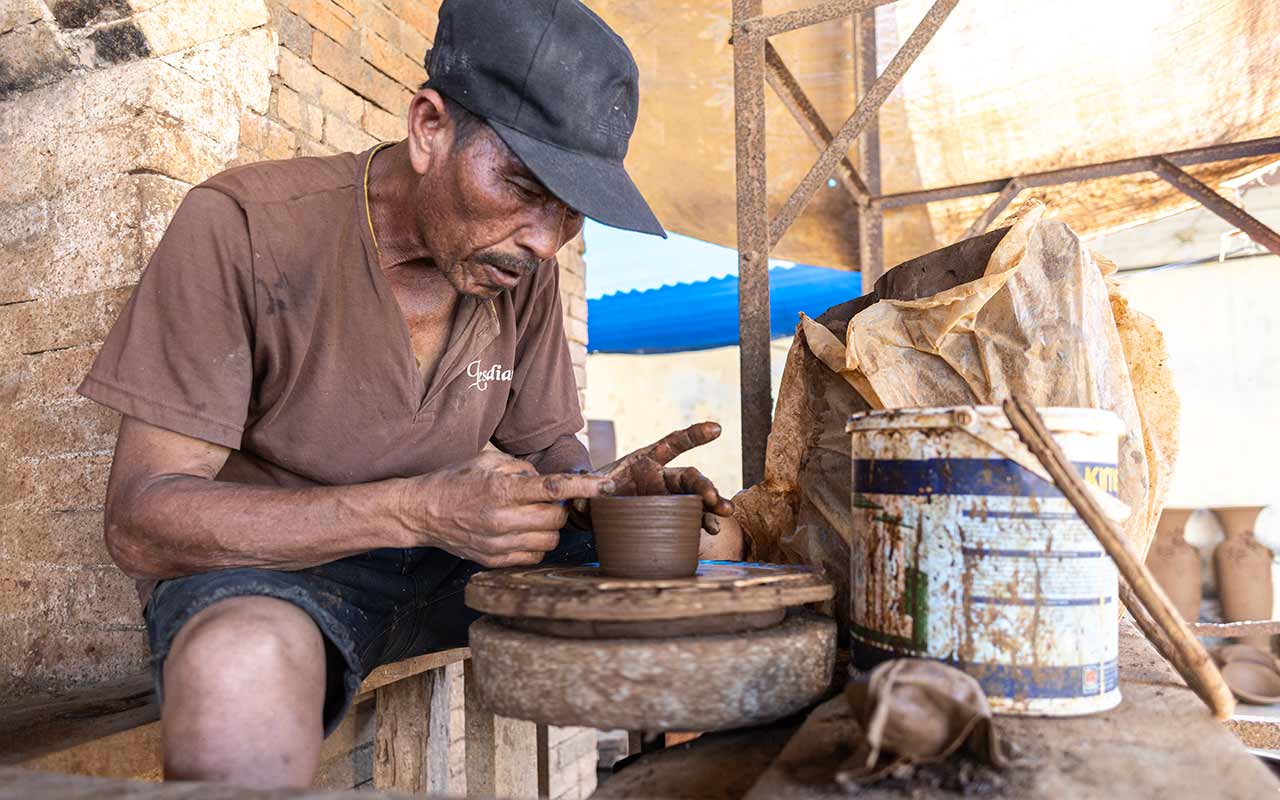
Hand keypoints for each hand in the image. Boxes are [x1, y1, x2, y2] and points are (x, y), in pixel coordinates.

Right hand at [399, 451, 614, 566]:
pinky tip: (522, 531)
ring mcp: (498, 544)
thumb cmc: (455, 481)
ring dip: (549, 527)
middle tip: (545, 500)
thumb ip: (521, 469)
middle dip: (559, 508)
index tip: (606, 485)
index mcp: (501, 489)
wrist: (421, 512)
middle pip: (556, 518)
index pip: (553, 488)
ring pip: (549, 540)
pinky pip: (534, 556)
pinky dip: (536, 544)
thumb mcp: (487, 461)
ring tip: (531, 515)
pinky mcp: (494, 560)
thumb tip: (546, 481)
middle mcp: (502, 519)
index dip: (584, 486)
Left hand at [574, 422, 733, 533]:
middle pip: (688, 477)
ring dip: (712, 504)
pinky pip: (690, 518)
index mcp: (645, 460)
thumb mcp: (584, 484)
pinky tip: (711, 528)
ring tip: (725, 513)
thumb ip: (584, 488)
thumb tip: (581, 500)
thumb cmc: (591, 489)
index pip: (672, 443)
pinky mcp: (668, 516)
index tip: (716, 430)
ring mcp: (666, 498)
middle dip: (704, 485)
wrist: (592, 509)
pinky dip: (702, 522)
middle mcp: (661, 477)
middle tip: (713, 498)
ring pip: (696, 498)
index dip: (693, 436)